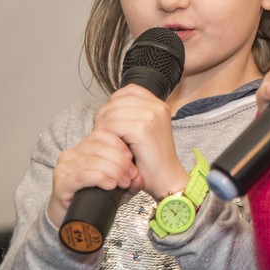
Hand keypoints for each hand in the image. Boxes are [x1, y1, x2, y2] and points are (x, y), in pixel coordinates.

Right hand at [48, 128, 138, 225]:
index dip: (118, 144)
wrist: (71, 219)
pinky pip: (82, 176)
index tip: (131, 157)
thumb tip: (139, 178)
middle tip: (131, 174)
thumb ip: (129, 179)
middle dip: (119, 160)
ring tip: (124, 182)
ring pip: (91, 161)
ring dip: (113, 171)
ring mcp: (63, 169)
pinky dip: (100, 178)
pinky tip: (110, 185)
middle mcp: (70, 155)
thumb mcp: (115, 183)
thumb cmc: (93, 197)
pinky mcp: (60, 185)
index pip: (100, 134)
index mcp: (81, 148)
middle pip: (97, 147)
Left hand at [90, 85, 187, 200]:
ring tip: (107, 142)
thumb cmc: (153, 159)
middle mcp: (157, 106)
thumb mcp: (146, 130)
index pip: (128, 91)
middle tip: (103, 134)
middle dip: (104, 117)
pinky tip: (112, 147)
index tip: (109, 120)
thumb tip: (108, 107)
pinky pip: (112, 126)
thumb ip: (133, 114)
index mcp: (159, 104)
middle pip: (116, 101)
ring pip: (111, 113)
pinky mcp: (142, 129)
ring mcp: (151, 116)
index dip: (113, 103)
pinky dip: (107, 136)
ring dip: (103, 128)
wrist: (167, 178)